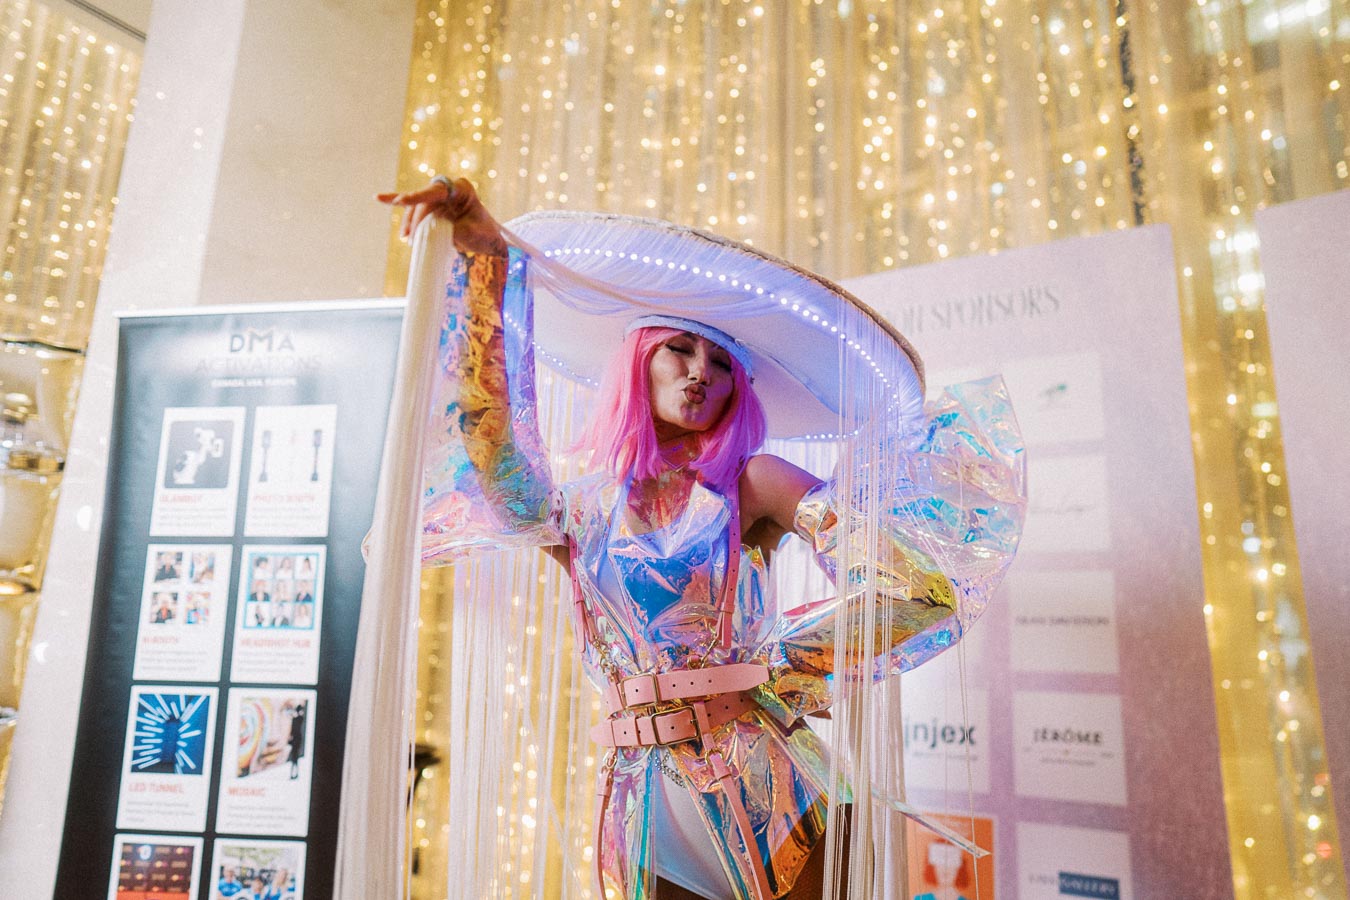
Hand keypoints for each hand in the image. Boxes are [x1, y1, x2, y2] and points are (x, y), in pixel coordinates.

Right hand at [376, 176, 507, 256]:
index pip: (436, 191)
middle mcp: (447, 190)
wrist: (488, 241)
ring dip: (410, 224)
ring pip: (416, 208)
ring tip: (407, 240)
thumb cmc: (485, 234)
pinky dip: (399, 207)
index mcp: (461, 189)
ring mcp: (438, 199)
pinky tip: (378, 198)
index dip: (418, 196)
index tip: (402, 200)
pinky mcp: (432, 209)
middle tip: (410, 238)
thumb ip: (453, 230)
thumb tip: (430, 231)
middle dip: (415, 219)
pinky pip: (413, 208)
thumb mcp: (473, 235)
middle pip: (423, 201)